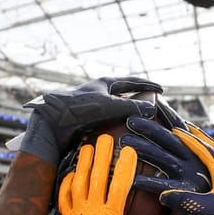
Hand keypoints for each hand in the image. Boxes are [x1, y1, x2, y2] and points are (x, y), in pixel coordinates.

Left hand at [20, 77, 161, 164]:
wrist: (51, 120)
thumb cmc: (78, 109)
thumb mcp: (108, 105)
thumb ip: (130, 106)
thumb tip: (152, 107)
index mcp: (105, 83)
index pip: (133, 81)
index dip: (148, 85)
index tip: (162, 89)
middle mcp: (100, 92)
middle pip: (125, 94)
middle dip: (139, 98)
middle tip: (153, 105)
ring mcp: (94, 105)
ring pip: (117, 108)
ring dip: (129, 113)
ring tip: (141, 121)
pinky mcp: (88, 119)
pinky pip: (109, 120)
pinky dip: (119, 124)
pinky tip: (124, 133)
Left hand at [57, 134, 165, 214]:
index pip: (120, 184)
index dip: (125, 165)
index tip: (129, 150)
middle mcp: (93, 209)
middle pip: (97, 176)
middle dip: (102, 155)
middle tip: (104, 138)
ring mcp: (78, 213)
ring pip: (80, 182)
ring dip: (83, 163)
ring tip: (87, 147)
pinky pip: (66, 198)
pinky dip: (67, 184)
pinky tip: (71, 173)